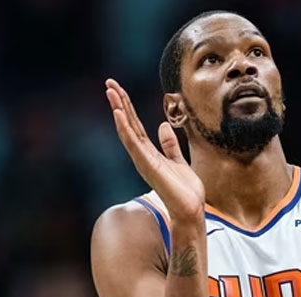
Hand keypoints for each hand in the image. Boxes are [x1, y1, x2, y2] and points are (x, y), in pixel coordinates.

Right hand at [105, 79, 204, 223]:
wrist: (190, 210)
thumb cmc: (185, 190)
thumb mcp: (178, 161)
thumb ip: (169, 145)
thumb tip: (163, 125)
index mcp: (149, 153)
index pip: (135, 125)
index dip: (127, 107)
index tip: (118, 89)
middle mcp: (142, 155)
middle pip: (128, 124)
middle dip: (119, 103)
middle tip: (109, 83)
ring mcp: (143, 161)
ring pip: (127, 130)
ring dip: (119, 110)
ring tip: (111, 92)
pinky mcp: (148, 166)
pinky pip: (134, 144)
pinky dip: (125, 129)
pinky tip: (118, 114)